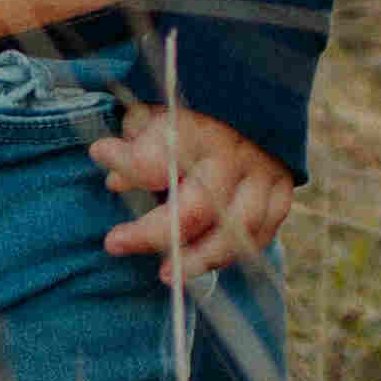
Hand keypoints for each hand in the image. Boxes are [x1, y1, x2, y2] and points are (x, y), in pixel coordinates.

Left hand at [94, 106, 293, 282]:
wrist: (250, 106)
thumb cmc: (187, 118)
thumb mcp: (154, 116)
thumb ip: (134, 144)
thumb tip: (116, 181)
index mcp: (196, 125)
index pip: (160, 153)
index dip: (127, 160)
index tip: (100, 153)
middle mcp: (232, 152)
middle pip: (197, 206)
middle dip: (153, 233)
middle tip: (113, 243)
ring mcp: (261, 174)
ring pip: (236, 230)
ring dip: (199, 259)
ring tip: (165, 274)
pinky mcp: (280, 193)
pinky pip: (260, 235)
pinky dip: (231, 255)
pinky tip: (201, 264)